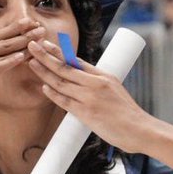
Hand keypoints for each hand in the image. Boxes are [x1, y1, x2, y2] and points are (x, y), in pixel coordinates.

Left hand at [24, 38, 155, 153]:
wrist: (140, 130)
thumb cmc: (128, 115)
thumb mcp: (115, 92)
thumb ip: (97, 86)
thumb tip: (81, 83)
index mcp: (103, 76)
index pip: (77, 60)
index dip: (59, 52)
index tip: (46, 44)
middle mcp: (96, 83)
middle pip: (65, 67)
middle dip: (46, 55)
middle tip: (32, 45)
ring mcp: (90, 97)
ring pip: (62, 82)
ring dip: (44, 72)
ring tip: (31, 62)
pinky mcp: (87, 113)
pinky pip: (65, 101)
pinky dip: (53, 94)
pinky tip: (44, 87)